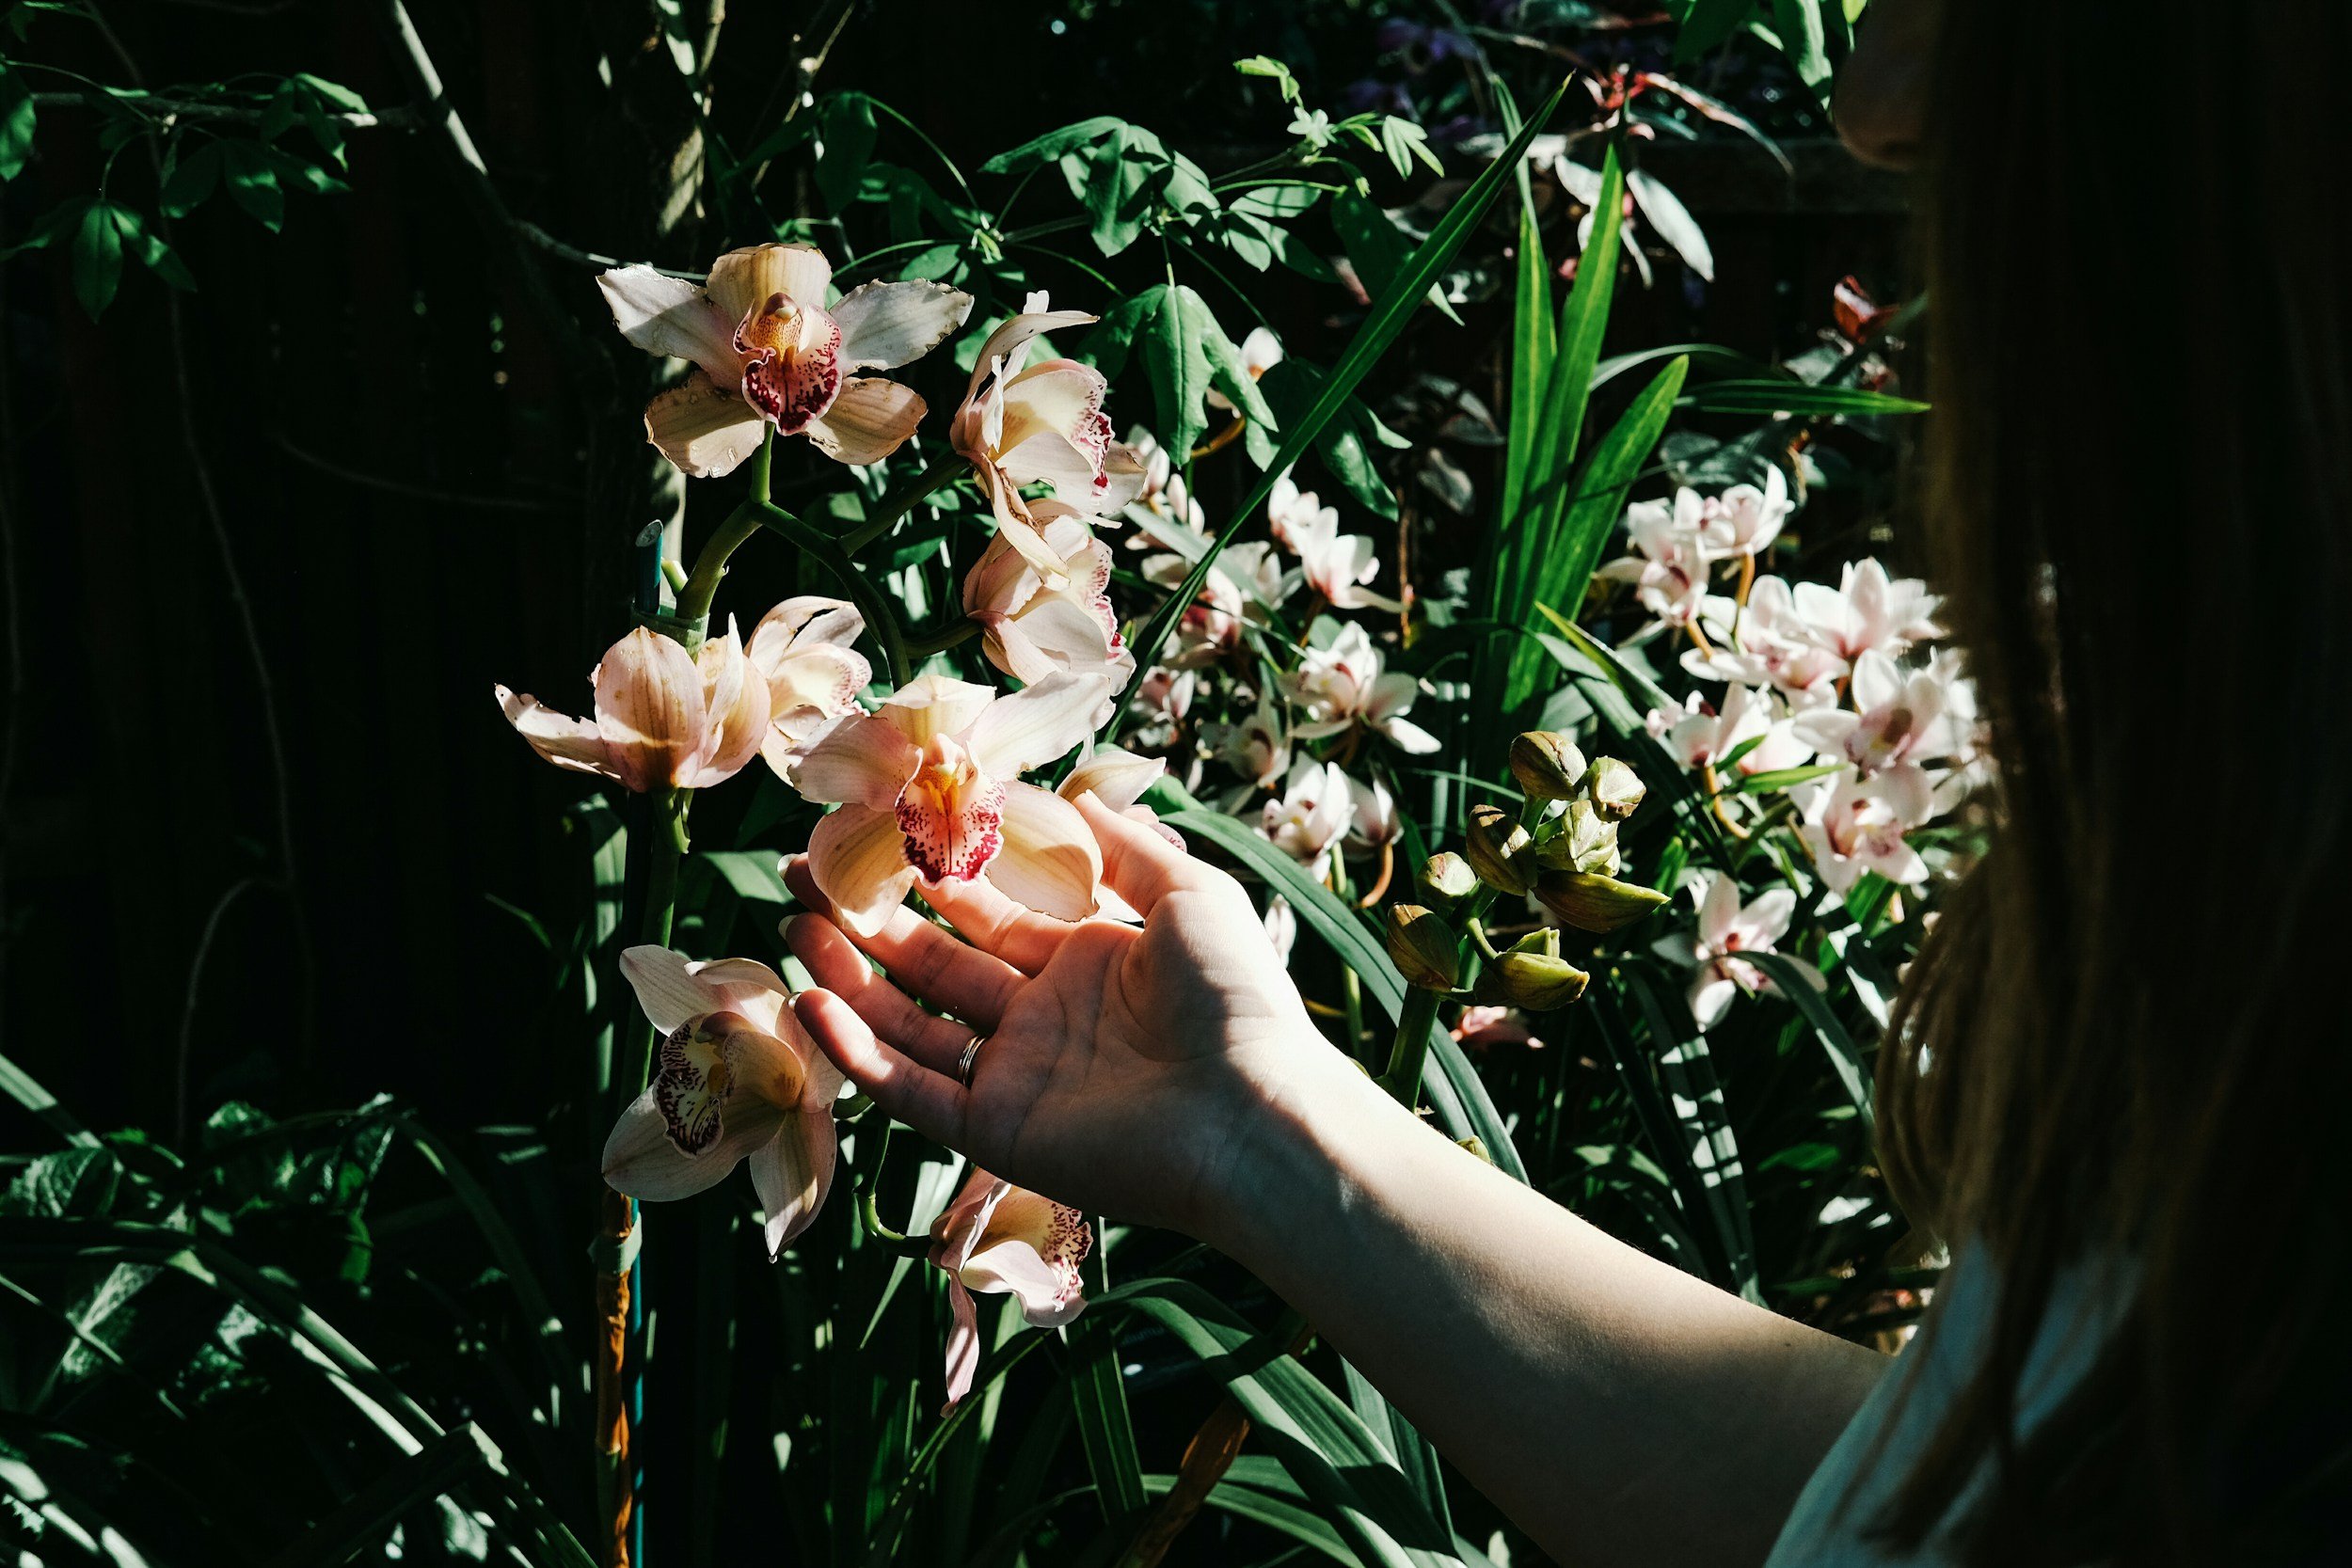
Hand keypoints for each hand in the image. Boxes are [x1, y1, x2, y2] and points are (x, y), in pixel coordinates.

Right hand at [783, 793, 1359, 1238]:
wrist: (1254, 1115)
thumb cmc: (1236, 999)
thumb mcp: (1191, 897)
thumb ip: (1125, 848)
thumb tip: (1073, 794)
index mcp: (1086, 958)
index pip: (989, 906)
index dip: (931, 869)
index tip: (874, 828)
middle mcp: (1041, 1014)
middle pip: (935, 959)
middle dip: (870, 915)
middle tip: (805, 871)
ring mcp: (1014, 1074)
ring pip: (909, 1020)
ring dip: (850, 975)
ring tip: (793, 924)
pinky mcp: (995, 1130)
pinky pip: (910, 1089)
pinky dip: (857, 1051)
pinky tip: (811, 1001)